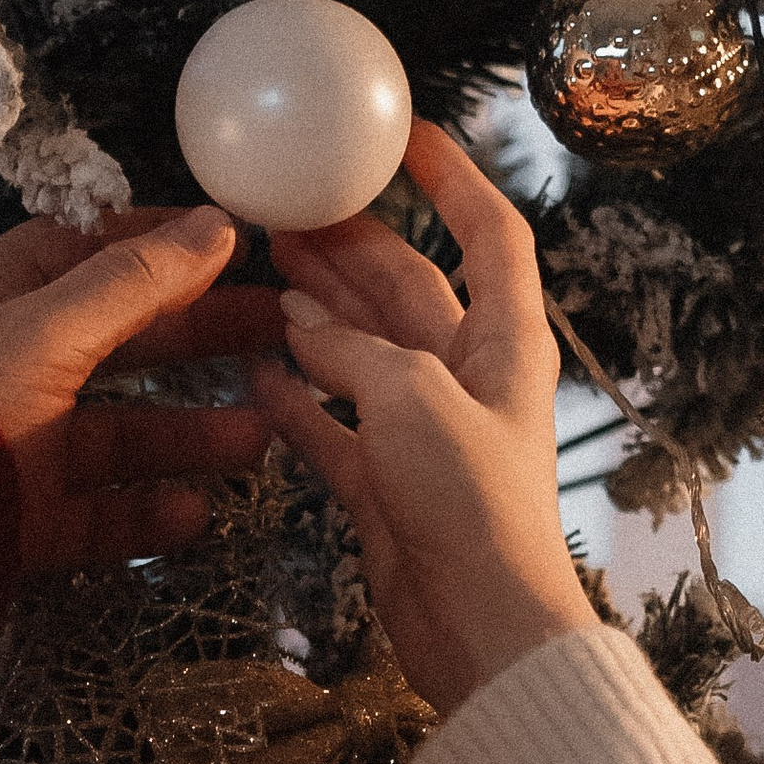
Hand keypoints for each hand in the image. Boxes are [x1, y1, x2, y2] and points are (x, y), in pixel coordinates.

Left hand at [0, 208, 281, 572]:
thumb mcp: (44, 329)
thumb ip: (132, 284)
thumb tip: (212, 224)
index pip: (83, 252)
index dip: (156, 244)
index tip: (228, 243)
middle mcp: (5, 367)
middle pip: (116, 342)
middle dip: (195, 338)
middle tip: (277, 333)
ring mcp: (13, 447)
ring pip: (114, 434)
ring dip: (186, 435)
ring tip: (262, 437)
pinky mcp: (17, 520)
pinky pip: (92, 513)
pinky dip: (143, 513)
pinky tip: (198, 514)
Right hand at [252, 121, 600, 713]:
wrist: (480, 627)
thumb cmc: (471, 508)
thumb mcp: (410, 399)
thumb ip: (353, 351)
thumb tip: (302, 328)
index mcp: (506, 343)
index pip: (488, 232)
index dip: (452, 178)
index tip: (404, 135)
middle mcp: (468, 380)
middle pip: (408, 289)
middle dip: (352, 248)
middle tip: (289, 213)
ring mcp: (424, 433)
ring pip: (363, 353)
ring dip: (318, 315)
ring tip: (266, 273)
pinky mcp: (387, 486)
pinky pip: (334, 426)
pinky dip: (298, 400)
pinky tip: (257, 371)